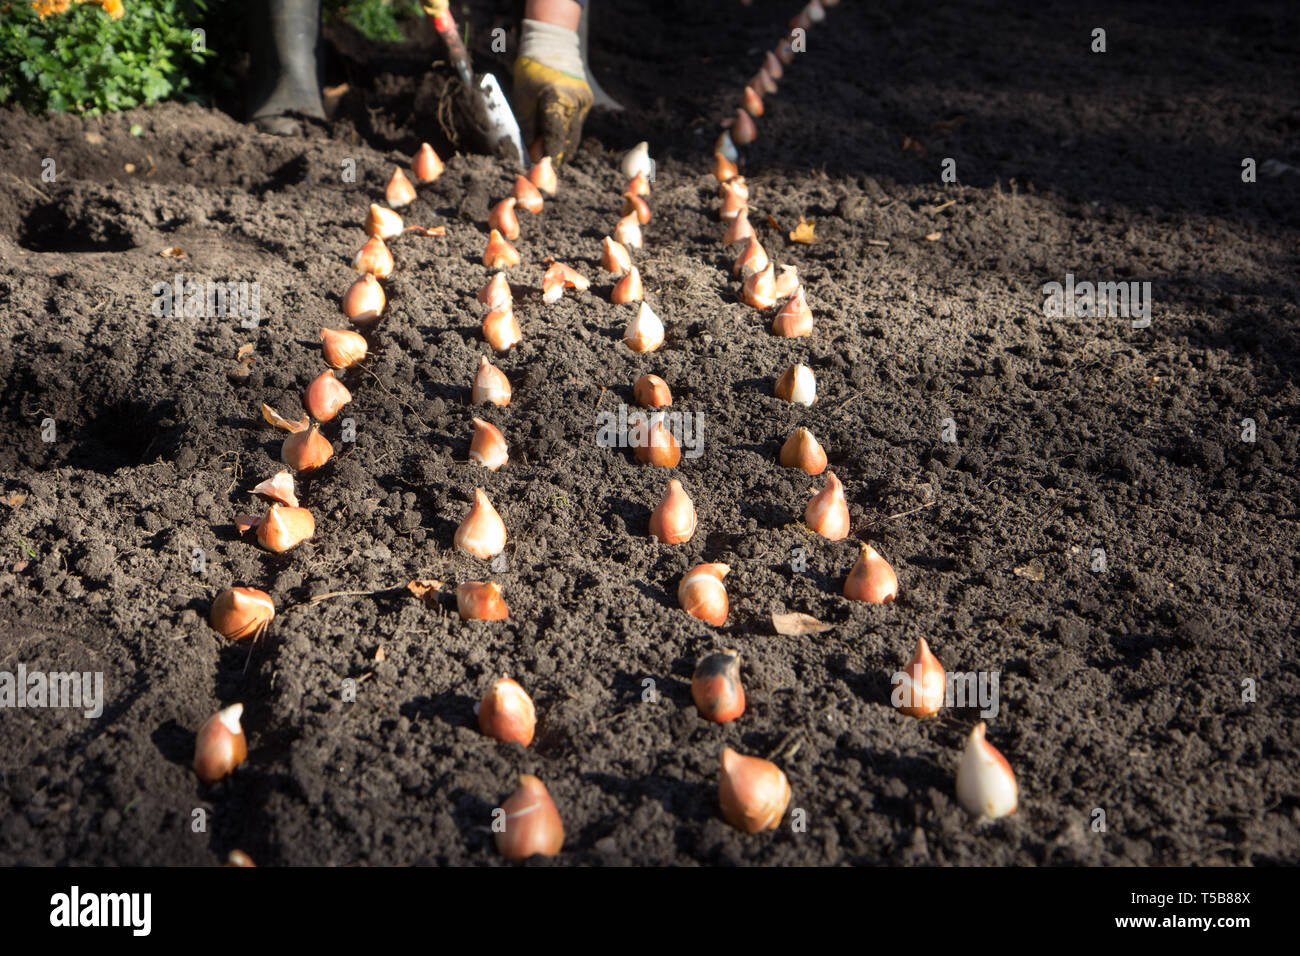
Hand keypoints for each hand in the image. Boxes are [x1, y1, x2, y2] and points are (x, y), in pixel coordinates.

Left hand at [512, 17, 590, 164]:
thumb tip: (534, 155)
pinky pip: (577, 124)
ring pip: (575, 135)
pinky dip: (567, 131)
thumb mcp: (522, 100)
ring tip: (552, 154)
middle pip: (568, 140)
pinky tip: (558, 131)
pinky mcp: (588, 102)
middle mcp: (575, 102)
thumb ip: (529, 129)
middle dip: (558, 156)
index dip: (550, 156)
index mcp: (556, 99)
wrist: (551, 47)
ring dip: (564, 146)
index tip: (544, 171)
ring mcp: (584, 102)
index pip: (555, 137)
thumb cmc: (531, 74)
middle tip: (547, 169)